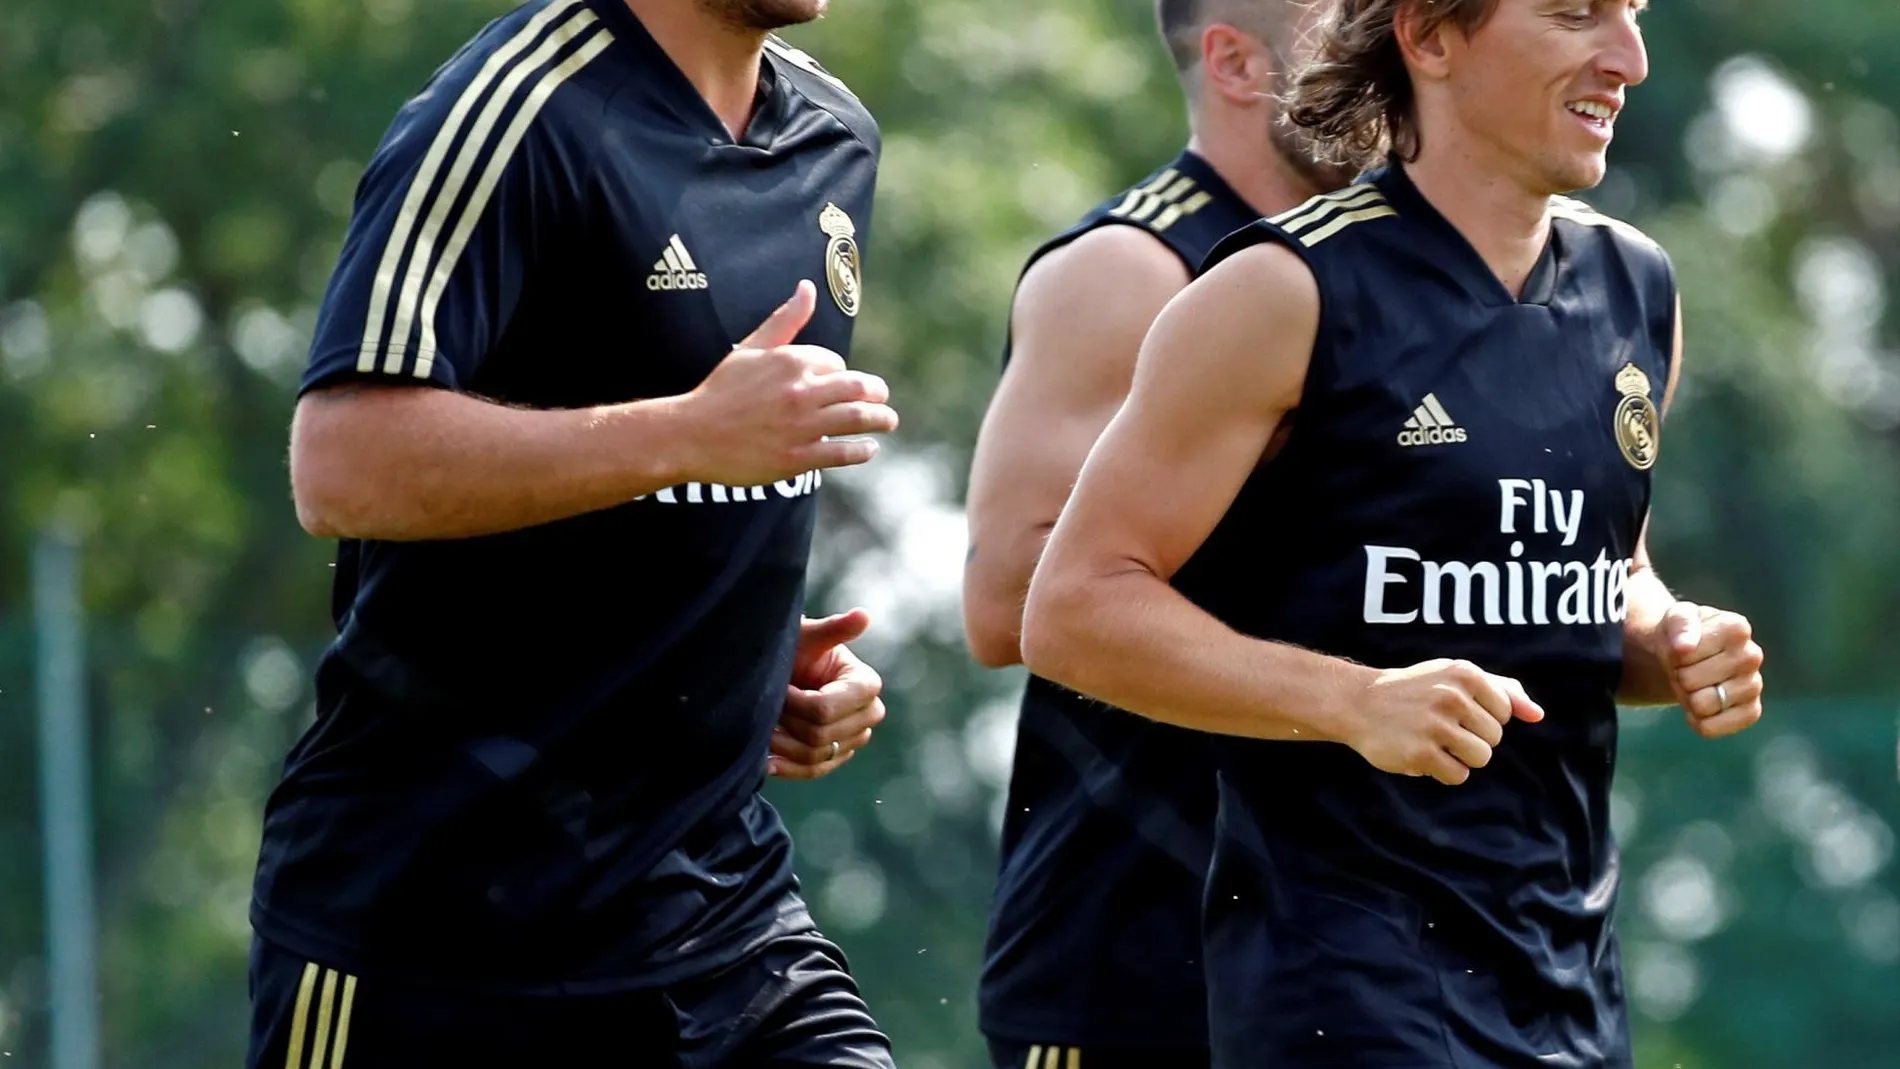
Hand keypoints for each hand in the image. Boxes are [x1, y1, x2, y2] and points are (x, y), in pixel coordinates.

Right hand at [677, 281, 897, 486]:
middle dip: (878, 394)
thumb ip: (784, 320)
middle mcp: (799, 391)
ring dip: (881, 420)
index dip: (842, 374)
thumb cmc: (721, 390)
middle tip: (884, 400)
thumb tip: (807, 287)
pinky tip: (869, 448)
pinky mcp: (797, 458)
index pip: (837, 364)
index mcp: (790, 361)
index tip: (840, 385)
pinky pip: (842, 452)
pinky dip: (863, 450)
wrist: (692, 435)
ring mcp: (800, 426)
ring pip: (857, 418)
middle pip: (858, 388)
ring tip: (888, 422)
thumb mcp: (751, 348)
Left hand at [768, 609, 886, 780]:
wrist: (784, 669)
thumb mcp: (807, 636)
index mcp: (865, 684)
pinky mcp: (838, 755)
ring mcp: (854, 738)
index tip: (779, 686)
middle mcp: (869, 713)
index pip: (824, 710)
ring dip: (782, 744)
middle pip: (820, 736)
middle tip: (767, 706)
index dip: (795, 703)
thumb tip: (863, 615)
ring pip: (814, 756)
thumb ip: (832, 629)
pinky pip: (814, 771)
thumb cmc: (794, 647)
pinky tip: (765, 762)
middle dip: (787, 722)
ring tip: (762, 727)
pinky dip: (788, 768)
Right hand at [1345, 659, 1545, 785]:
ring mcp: (1435, 725)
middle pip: (1494, 738)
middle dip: (1471, 737)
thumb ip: (1503, 691)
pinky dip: (1443, 771)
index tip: (1454, 709)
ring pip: (1480, 758)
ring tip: (1434, 742)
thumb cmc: (1415, 690)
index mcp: (1465, 674)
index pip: (1506, 712)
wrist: (1358, 702)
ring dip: (1460, 757)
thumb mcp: (1455, 677)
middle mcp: (1452, 696)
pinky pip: (1458, 776)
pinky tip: (1422, 755)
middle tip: (1439, 725)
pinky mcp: (1420, 753)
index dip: (1482, 717)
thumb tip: (1538, 715)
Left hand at [1657, 601, 1763, 738]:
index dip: (1672, 655)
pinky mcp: (1751, 711)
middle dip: (1679, 677)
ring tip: (1695, 684)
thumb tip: (1685, 647)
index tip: (1681, 649)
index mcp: (1737, 628)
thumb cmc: (1683, 635)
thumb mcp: (1675, 618)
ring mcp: (1754, 685)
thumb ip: (1680, 624)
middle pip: (1690, 681)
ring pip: (1702, 706)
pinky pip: (1716, 727)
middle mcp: (1752, 656)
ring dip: (1687, 698)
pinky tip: (1700, 709)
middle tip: (1685, 669)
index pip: (1684, 654)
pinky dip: (1699, 722)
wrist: (1688, 656)